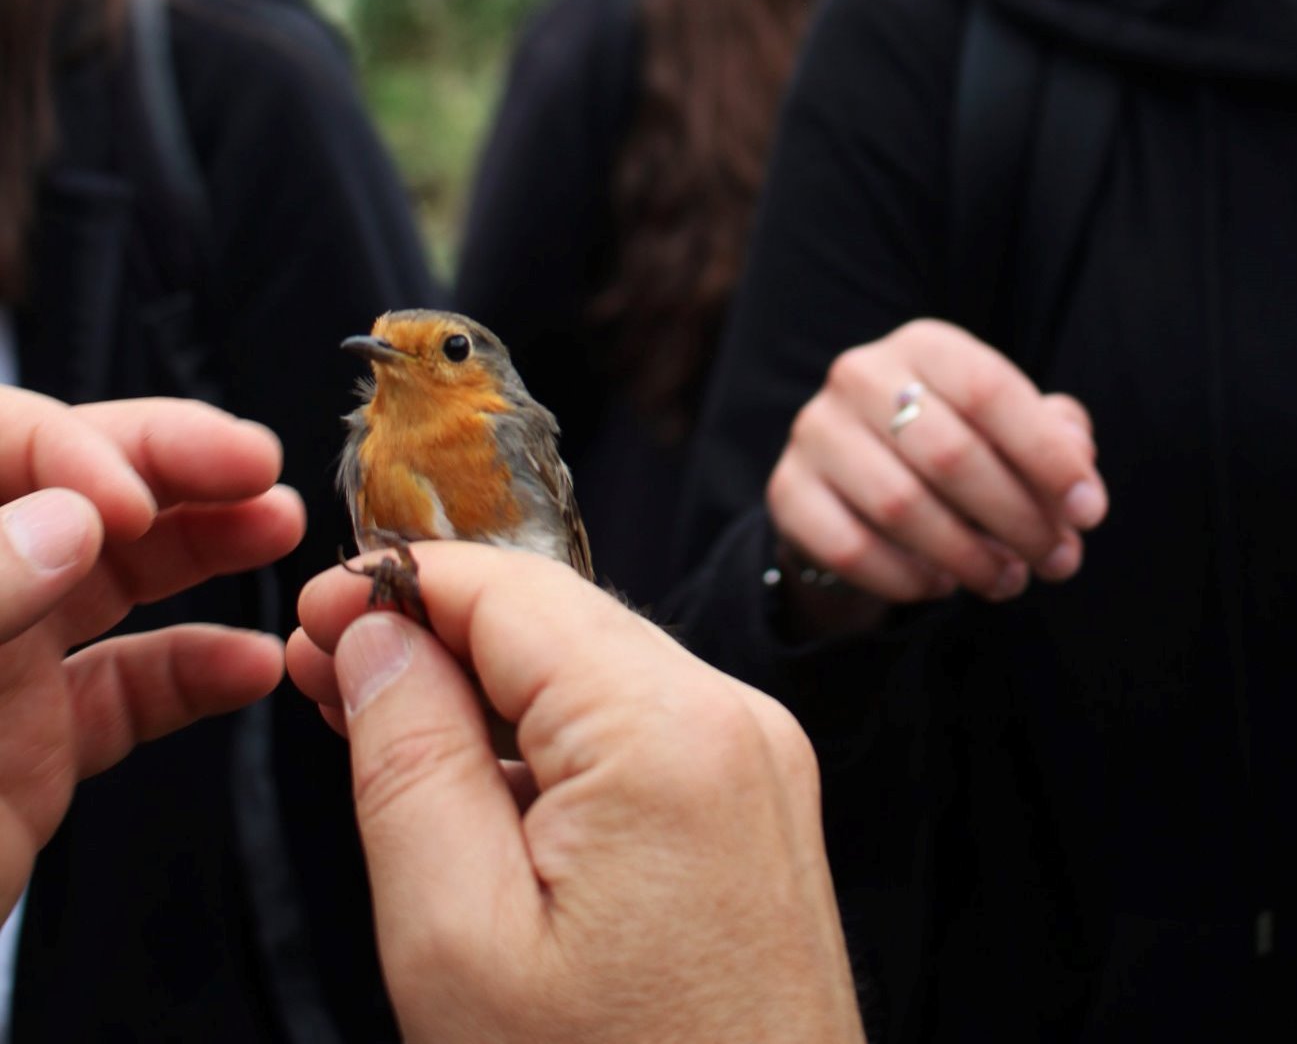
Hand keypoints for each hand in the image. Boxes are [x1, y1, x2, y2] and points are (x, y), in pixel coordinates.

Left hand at [0, 388, 302, 917]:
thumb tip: (76, 519)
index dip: (79, 450)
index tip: (136, 503)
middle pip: (77, 492)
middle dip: (174, 467)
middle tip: (256, 467)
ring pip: (118, 578)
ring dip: (208, 547)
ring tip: (278, 531)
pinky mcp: (35, 744)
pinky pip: (129, 690)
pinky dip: (199, 672)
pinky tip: (255, 667)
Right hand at [288, 544, 866, 1043]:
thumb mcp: (457, 939)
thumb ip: (408, 758)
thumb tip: (377, 635)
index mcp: (666, 732)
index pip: (512, 590)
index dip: (400, 583)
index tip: (313, 610)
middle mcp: (733, 720)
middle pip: (554, 619)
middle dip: (436, 629)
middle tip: (326, 665)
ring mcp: (756, 763)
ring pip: (590, 667)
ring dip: (484, 681)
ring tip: (379, 715)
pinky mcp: (755, 806)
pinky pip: (634, 725)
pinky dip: (547, 733)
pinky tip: (475, 771)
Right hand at [767, 319, 1106, 626]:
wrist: (855, 484)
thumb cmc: (953, 450)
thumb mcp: (1007, 429)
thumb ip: (1054, 435)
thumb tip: (1077, 463)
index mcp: (924, 345)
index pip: (990, 391)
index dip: (1047, 457)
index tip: (1088, 513)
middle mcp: (860, 376)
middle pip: (950, 454)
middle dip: (1017, 519)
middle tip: (1056, 561)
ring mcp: (814, 432)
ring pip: (901, 507)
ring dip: (969, 557)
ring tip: (1007, 580)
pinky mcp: (787, 490)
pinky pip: (852, 548)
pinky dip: (908, 578)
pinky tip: (942, 584)